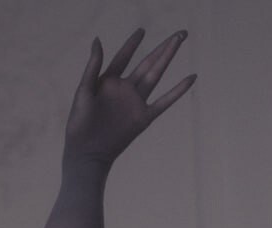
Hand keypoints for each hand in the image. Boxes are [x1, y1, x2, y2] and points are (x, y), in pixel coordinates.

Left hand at [62, 28, 196, 170]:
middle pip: (147, 63)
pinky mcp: (143, 118)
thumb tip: (98, 39)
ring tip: (181, 42)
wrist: (86, 154)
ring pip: (156, 75)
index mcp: (108, 82)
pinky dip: (178, 90)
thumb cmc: (80, 125)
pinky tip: (191, 78)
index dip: (132, 44)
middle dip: (163, 47)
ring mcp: (136, 103)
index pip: (123, 57)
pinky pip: (164, 102)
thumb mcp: (83, 92)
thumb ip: (93, 66)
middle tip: (180, 32)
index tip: (142, 30)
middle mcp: (125, 90)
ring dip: (168, 58)